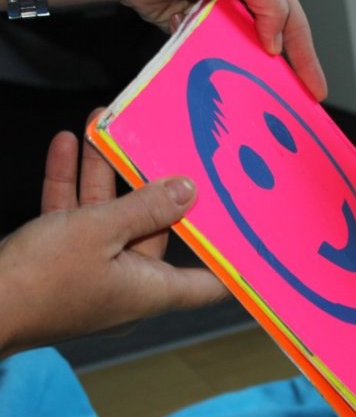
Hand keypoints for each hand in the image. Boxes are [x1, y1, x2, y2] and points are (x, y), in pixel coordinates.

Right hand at [0, 129, 226, 357]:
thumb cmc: (39, 281)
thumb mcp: (99, 232)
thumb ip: (145, 208)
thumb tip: (188, 190)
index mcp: (150, 291)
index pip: (209, 284)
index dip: (234, 264)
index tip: (256, 238)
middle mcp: (127, 284)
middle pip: (153, 230)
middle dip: (150, 184)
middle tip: (161, 143)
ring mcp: (92, 273)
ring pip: (107, 216)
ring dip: (102, 172)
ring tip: (101, 126)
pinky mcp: (58, 262)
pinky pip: (73, 218)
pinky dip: (69, 185)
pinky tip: (66, 144)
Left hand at [38, 0, 326, 99]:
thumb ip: (271, 6)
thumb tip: (276, 46)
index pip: (296, 22)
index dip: (308, 58)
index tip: (317, 91)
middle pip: (278, 39)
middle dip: (290, 70)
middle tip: (301, 102)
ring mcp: (226, 14)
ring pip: (251, 50)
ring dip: (258, 72)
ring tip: (271, 100)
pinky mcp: (203, 28)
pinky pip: (223, 54)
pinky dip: (229, 67)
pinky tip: (237, 86)